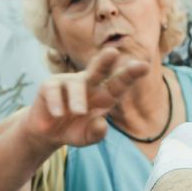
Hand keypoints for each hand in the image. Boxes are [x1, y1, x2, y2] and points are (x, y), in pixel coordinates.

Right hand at [23, 46, 148, 149]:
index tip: (144, 66)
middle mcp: (88, 84)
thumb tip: (102, 124)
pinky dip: (57, 103)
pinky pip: (55, 90)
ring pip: (77, 84)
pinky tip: (57, 113)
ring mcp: (68, 82)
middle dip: (105, 61)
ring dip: (78, 99)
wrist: (47, 133)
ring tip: (79, 112)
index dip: (130, 75)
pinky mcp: (50, 85)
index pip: (119, 84)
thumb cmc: (73, 130)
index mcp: (104, 95)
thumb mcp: (86, 137)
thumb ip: (96, 134)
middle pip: (99, 70)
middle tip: (113, 52)